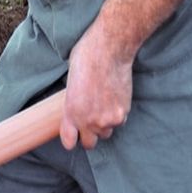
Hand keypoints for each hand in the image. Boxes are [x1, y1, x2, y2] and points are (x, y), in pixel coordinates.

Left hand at [60, 22, 132, 150]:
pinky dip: (119, 114)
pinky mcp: (122, 113)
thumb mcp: (70, 87)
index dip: (73, 138)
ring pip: (107, 132)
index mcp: (70, 115)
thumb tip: (77, 113)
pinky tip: (116, 98)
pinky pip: (120, 122)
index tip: (76, 135)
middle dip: (91, 135)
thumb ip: (73, 106)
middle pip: (90, 143)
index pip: (70, 143)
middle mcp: (87, 122)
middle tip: (93, 120)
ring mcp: (105, 119)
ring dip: (106, 123)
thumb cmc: (86, 60)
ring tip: (106, 105)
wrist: (109, 49)